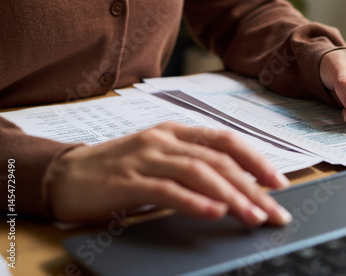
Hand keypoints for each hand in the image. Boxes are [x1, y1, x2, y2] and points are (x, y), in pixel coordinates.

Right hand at [46, 122, 291, 226]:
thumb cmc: (119, 168)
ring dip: (231, 196)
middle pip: (219, 160)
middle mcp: (165, 139)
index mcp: (176, 131)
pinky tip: (214, 213)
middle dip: (253, 186)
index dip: (256, 160)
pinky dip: (194, 202)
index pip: (226, 140)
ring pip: (199, 173)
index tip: (278, 183)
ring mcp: (146, 157)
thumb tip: (234, 188)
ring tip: (254, 216)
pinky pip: (167, 190)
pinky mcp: (128, 180)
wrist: (65, 173)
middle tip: (275, 211)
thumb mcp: (160, 158)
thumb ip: (192, 165)